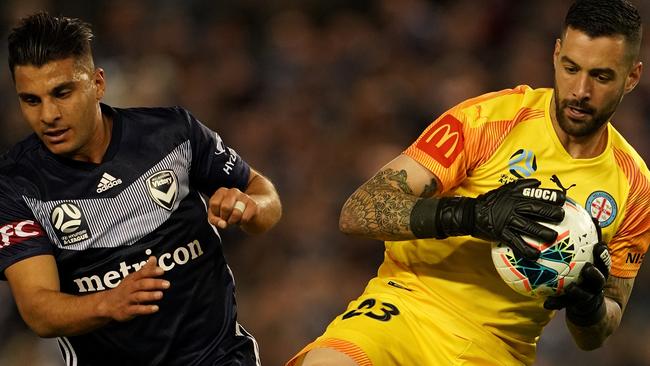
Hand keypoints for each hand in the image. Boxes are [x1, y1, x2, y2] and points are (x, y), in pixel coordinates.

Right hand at [100, 257, 169, 321]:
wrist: (108, 304)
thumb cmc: (125, 289)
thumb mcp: (133, 278)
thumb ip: (145, 269)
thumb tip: (153, 258)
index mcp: (132, 279)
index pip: (142, 273)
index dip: (151, 272)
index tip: (162, 271)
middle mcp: (129, 288)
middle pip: (142, 284)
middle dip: (154, 283)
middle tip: (167, 284)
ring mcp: (128, 299)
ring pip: (138, 296)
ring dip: (150, 296)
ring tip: (160, 295)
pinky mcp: (127, 310)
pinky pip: (136, 309)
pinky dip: (146, 309)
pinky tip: (155, 308)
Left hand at [207, 187, 257, 228]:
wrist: (248, 212)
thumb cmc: (229, 213)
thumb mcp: (217, 215)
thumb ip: (214, 220)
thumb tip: (222, 224)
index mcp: (222, 192)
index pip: (214, 204)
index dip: (215, 213)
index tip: (219, 214)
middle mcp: (233, 191)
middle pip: (225, 208)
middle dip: (225, 218)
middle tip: (227, 218)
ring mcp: (245, 197)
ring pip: (236, 213)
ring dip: (233, 221)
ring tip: (235, 219)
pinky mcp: (254, 205)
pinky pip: (245, 218)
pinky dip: (242, 222)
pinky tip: (242, 219)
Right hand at [434, 179, 564, 258]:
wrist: (471, 213)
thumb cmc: (490, 201)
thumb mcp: (505, 189)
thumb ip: (521, 185)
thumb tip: (538, 183)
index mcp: (516, 196)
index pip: (536, 194)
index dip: (551, 196)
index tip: (563, 199)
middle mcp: (513, 207)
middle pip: (534, 209)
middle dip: (550, 213)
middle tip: (561, 216)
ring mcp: (507, 221)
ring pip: (527, 226)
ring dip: (541, 232)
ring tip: (552, 236)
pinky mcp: (501, 233)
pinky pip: (516, 243)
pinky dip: (526, 250)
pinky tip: (536, 255)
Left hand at [544, 219, 610, 326]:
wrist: (585, 304)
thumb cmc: (580, 272)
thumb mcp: (580, 257)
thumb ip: (575, 243)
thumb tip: (565, 218)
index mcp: (598, 269)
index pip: (603, 259)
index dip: (603, 252)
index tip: (599, 243)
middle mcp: (596, 282)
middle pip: (600, 277)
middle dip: (597, 271)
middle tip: (588, 266)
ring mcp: (587, 295)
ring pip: (585, 294)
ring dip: (578, 291)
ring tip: (571, 287)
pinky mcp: (576, 305)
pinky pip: (565, 304)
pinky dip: (555, 303)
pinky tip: (546, 303)